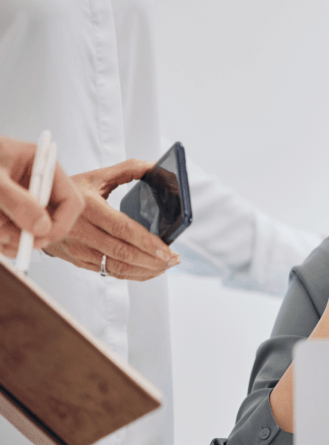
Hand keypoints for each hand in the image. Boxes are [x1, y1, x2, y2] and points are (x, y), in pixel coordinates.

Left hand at [0, 135, 84, 253]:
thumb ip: (16, 201)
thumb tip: (43, 228)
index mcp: (40, 164)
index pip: (70, 200)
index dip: (61, 223)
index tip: (40, 237)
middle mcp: (35, 182)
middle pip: (52, 219)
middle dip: (31, 234)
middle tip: (9, 240)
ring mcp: (21, 197)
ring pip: (30, 231)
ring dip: (11, 237)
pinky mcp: (8, 210)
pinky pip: (14, 233)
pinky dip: (3, 238)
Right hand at [43, 159, 180, 280]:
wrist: (36, 208)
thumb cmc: (71, 190)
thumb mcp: (97, 176)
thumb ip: (128, 170)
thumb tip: (157, 166)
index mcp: (87, 207)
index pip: (122, 229)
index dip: (146, 242)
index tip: (168, 250)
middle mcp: (79, 230)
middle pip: (121, 252)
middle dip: (152, 260)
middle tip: (173, 260)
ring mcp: (76, 248)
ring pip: (115, 267)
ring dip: (145, 270)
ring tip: (165, 266)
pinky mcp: (76, 260)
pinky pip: (107, 272)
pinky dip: (131, 275)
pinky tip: (147, 270)